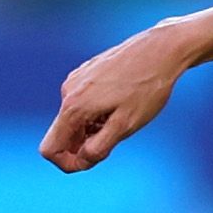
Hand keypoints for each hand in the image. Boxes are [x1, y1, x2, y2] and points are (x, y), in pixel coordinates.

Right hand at [40, 26, 195, 171]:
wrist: (161, 49)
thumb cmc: (148, 88)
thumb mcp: (127, 124)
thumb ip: (100, 147)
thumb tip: (81, 160)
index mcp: (74, 107)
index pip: (50, 149)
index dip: (69, 163)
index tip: (94, 160)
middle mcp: (68, 91)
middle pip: (63, 134)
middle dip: (84, 144)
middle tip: (116, 138)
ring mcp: (76, 79)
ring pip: (74, 118)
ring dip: (92, 128)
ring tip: (123, 117)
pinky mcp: (85, 72)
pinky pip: (82, 102)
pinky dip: (96, 112)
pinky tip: (121, 103)